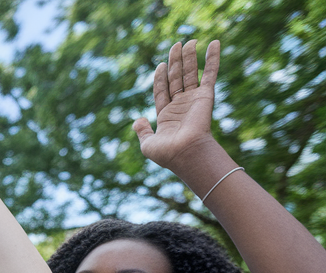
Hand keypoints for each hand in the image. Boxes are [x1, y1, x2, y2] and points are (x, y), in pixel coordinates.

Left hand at [132, 40, 219, 172]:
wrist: (185, 153)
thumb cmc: (167, 153)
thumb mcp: (147, 144)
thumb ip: (142, 131)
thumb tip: (137, 121)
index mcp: (166, 115)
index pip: (162, 91)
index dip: (160, 77)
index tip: (160, 64)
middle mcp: (181, 105)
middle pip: (176, 78)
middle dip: (175, 61)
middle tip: (175, 44)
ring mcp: (193, 99)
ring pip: (190, 73)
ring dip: (189, 56)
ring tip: (189, 40)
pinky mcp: (205, 95)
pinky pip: (210, 73)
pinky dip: (213, 58)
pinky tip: (214, 43)